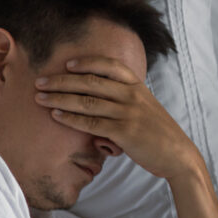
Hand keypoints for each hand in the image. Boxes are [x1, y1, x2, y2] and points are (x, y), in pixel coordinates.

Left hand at [34, 56, 203, 179]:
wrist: (178, 155)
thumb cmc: (155, 132)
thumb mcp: (143, 107)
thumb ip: (122, 98)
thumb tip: (96, 96)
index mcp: (136, 86)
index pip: (110, 66)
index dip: (87, 62)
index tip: (67, 63)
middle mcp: (131, 95)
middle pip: (90, 82)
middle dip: (61, 81)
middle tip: (39, 81)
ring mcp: (128, 113)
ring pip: (86, 101)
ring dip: (59, 98)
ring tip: (39, 98)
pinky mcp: (124, 133)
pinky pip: (91, 123)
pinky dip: (71, 119)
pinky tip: (56, 116)